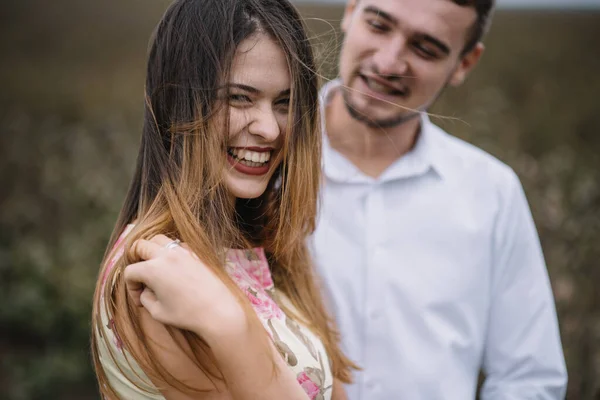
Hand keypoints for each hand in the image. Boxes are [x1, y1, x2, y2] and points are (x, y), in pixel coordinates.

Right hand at [124, 235, 246, 336]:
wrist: (218, 311)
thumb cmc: (186, 314)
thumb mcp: (157, 312)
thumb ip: (145, 298)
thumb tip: (146, 290)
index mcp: (152, 269)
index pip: (130, 271)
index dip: (131, 287)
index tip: (139, 299)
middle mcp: (166, 255)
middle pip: (140, 246)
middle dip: (135, 260)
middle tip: (140, 276)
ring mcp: (182, 251)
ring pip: (159, 239)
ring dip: (151, 249)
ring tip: (154, 265)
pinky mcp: (196, 253)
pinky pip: (177, 244)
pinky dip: (170, 250)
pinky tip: (173, 266)